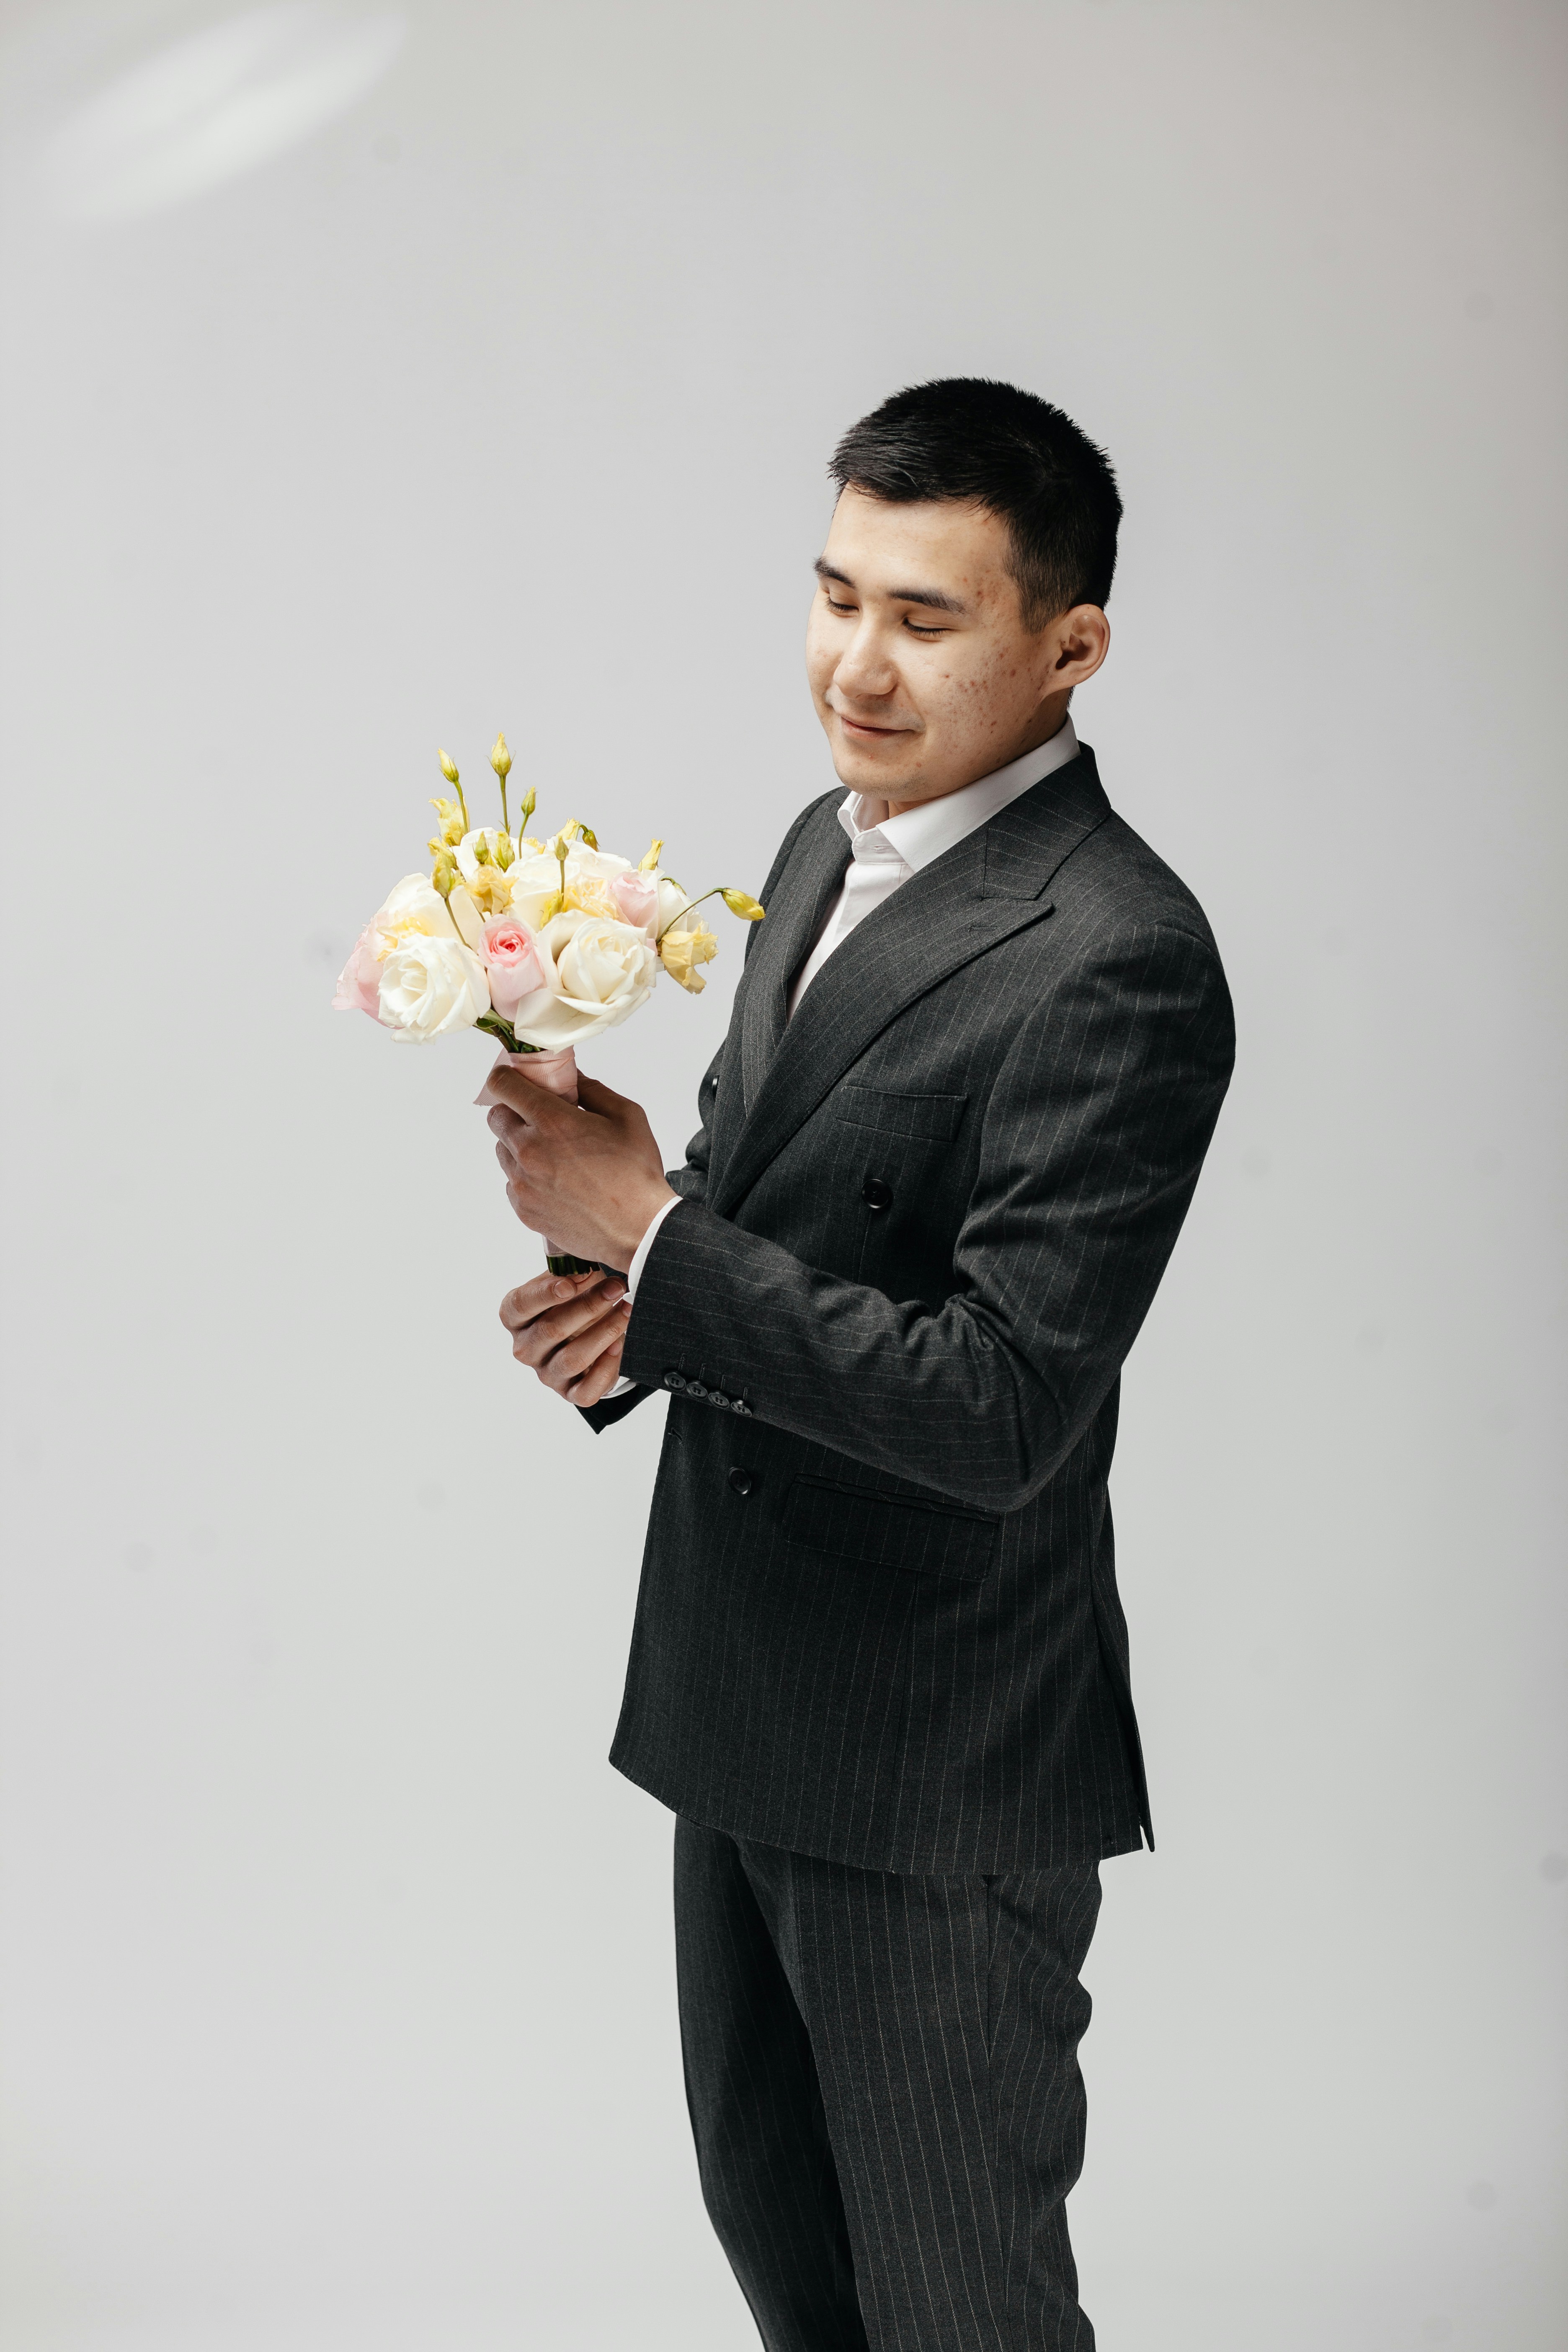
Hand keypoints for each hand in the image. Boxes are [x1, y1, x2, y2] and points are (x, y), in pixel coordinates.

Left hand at [485, 1069, 674, 1268]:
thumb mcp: (626, 1116)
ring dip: (520, 1147)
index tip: (513, 1080)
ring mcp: (523, 1184)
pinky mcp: (524, 1210)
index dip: (506, 1078)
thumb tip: (571, 1077)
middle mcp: (529, 1151)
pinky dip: (528, 1179)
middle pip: (497, 1118)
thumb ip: (592, 1090)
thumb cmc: (636, 1173)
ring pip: (503, 1152)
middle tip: (540, 1120)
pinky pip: (513, 1184)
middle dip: (514, 1112)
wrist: (639, 1230)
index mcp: (553, 1122)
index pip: (503, 1086)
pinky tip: (558, 1183)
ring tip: (554, 1156)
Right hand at [499, 1270, 634, 1406]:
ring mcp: (547, 1373)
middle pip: (552, 1330)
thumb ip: (570, 1271)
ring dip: (605, 1332)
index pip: (520, 1305)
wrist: (587, 1333)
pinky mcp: (570, 1393)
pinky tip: (621, 1344)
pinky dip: (607, 1367)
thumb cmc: (573, 1300)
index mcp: (516, 1317)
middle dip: (588, 1306)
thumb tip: (585, 1268)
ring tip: (627, 1310)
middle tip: (616, 1287)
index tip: (571, 1283)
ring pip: (573, 1358)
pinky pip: (587, 1389)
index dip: (545, 1294)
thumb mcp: (567, 1280)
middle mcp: (526, 1348)